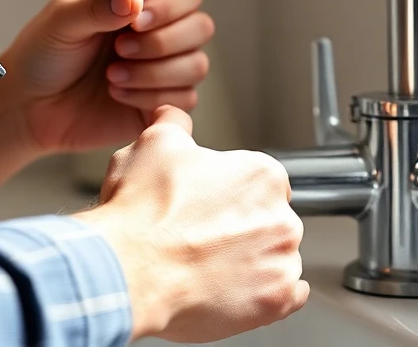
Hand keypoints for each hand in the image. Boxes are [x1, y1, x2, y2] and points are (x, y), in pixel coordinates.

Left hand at [0, 0, 214, 152]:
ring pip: (196, 61)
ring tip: (112, 73)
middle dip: (162, 35)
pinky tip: (117, 93)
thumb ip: (96, 6)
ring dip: (154, 69)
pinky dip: (149, 96)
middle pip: (198, 18)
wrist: (29, 106)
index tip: (137, 4)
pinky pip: (185, 97)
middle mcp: (154, 25)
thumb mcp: (60, 21)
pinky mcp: (162, 99)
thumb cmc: (42, 56)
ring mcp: (162, 63)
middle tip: (122, 44)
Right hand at [76, 107, 307, 342]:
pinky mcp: (276, 302)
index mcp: (261, 174)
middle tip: (201, 236)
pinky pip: (288, 296)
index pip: (258, 181)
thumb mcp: (152, 145)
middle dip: (239, 228)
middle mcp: (281, 217)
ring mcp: (281, 262)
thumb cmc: (141, 212)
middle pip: (268, 220)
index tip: (208, 204)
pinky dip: (265, 293)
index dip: (228, 193)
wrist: (129, 270)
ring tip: (207, 266)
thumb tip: (174, 115)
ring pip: (275, 258)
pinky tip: (235, 288)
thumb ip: (174, 124)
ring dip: (251, 261)